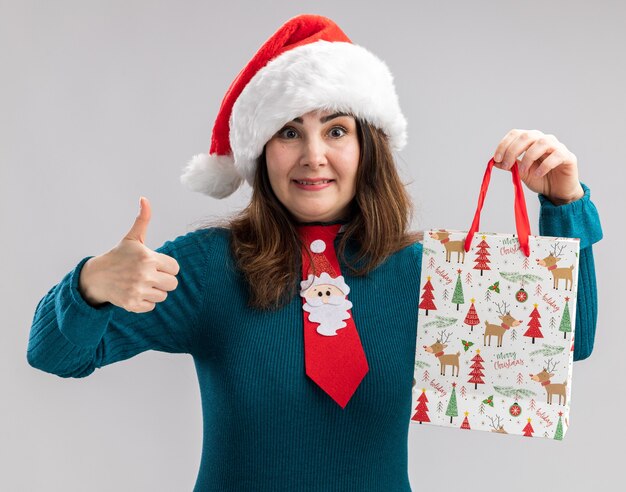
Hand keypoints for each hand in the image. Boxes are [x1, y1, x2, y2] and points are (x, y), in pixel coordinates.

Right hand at [78, 197, 179, 311]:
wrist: (96, 277)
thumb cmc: (119, 256)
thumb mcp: (132, 238)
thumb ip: (142, 220)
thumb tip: (144, 199)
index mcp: (147, 258)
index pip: (175, 268)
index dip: (166, 266)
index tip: (155, 264)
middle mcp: (144, 275)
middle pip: (173, 283)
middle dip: (164, 279)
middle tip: (150, 275)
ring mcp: (138, 290)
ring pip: (163, 295)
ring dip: (155, 290)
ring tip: (141, 283)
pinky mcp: (133, 304)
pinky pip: (152, 306)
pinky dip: (145, 301)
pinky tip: (135, 292)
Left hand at [492, 129, 583, 204]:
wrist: (557, 191)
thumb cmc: (539, 178)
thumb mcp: (521, 172)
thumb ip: (510, 165)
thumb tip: (495, 162)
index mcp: (531, 141)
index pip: (516, 134)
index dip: (504, 144)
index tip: (497, 158)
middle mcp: (543, 139)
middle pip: (527, 136)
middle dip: (513, 150)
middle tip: (507, 165)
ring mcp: (557, 146)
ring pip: (542, 143)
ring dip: (528, 157)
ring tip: (523, 171)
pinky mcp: (568, 157)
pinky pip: (556, 155)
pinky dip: (544, 165)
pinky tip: (538, 174)